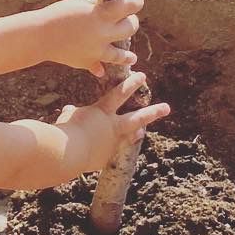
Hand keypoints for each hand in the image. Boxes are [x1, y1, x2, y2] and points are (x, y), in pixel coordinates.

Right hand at [36, 0, 141, 74]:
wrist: (38, 36)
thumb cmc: (57, 14)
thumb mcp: (79, 3)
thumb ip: (97, 5)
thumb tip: (112, 6)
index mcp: (102, 14)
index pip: (131, 5)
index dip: (136, 1)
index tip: (135, 1)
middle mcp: (103, 33)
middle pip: (131, 28)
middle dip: (131, 22)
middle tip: (126, 21)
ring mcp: (97, 50)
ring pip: (123, 55)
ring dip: (127, 54)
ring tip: (131, 56)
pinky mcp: (88, 62)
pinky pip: (100, 67)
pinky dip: (101, 67)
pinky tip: (103, 69)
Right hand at [54, 70, 168, 171]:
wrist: (68, 153)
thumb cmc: (66, 130)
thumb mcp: (68, 116)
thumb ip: (71, 112)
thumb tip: (69, 110)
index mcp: (102, 112)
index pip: (119, 93)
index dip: (131, 84)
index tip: (143, 76)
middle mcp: (112, 127)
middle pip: (137, 118)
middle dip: (153, 112)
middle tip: (167, 108)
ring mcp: (112, 144)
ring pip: (128, 137)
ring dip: (136, 133)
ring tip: (142, 132)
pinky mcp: (105, 159)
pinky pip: (106, 154)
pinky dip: (100, 152)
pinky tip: (94, 153)